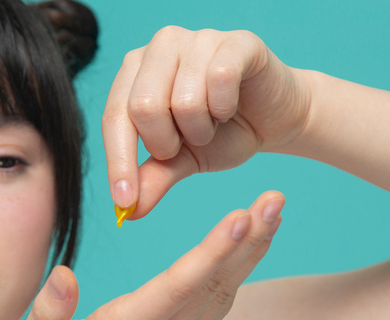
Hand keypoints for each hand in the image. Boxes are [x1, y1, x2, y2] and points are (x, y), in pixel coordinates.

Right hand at [15, 191, 283, 319]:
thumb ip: (47, 314)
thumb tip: (64, 274)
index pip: (177, 286)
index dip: (212, 251)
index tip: (241, 217)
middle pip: (214, 283)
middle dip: (248, 239)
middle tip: (276, 199)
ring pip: (223, 293)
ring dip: (251, 253)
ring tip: (273, 215)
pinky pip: (218, 309)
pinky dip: (239, 276)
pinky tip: (251, 252)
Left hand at [102, 27, 308, 216]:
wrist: (274, 121)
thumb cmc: (221, 134)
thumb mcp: (180, 161)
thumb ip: (152, 178)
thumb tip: (128, 211)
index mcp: (135, 71)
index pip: (115, 116)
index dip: (119, 162)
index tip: (125, 202)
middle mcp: (160, 46)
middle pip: (143, 107)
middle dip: (167, 143)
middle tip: (187, 142)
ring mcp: (198, 38)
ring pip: (184, 100)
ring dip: (201, 129)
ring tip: (213, 123)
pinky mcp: (236, 42)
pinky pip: (220, 79)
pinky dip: (225, 108)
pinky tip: (230, 107)